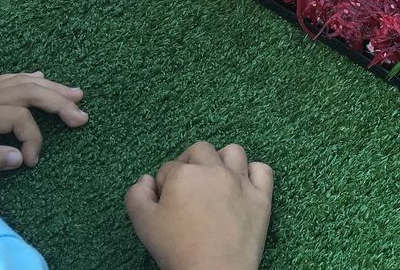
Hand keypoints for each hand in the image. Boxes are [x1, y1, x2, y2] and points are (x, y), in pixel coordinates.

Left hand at [0, 72, 87, 175]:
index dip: (34, 139)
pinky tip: (41, 77)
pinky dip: (29, 77)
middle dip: (59, 103)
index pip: (20, 118)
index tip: (32, 162)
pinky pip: (8, 79)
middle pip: (29, 92)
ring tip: (77, 94)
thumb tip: (21, 158)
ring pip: (23, 82)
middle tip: (82, 117)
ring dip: (52, 87)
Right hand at [125, 142, 272, 269]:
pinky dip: (254, 173)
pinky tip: (243, 186)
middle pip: (200, 150)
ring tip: (215, 180)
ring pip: (233, 152)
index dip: (164, 185)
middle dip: (190, 163)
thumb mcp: (143, 223)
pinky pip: (263, 170)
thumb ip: (136, 195)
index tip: (167, 204)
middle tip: (188, 187)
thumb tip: (146, 179)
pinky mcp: (261, 195)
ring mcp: (241, 181)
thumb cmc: (177, 248)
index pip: (168, 168)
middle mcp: (214, 170)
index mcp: (184, 174)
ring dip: (222, 160)